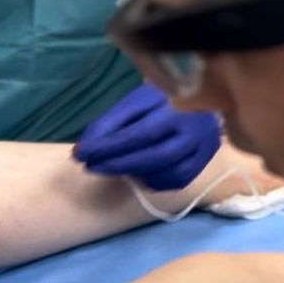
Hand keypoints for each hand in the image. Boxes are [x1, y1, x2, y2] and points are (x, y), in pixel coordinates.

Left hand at [73, 83, 220, 190]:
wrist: (203, 104)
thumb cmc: (164, 100)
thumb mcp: (137, 100)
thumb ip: (112, 122)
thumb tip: (85, 149)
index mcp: (178, 109)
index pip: (140, 133)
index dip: (108, 147)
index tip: (80, 154)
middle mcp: (195, 133)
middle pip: (155, 157)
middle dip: (117, 164)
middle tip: (90, 166)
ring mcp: (202, 152)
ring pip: (165, 173)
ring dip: (133, 173)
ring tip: (111, 166)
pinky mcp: (201, 167)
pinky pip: (173, 182)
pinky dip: (151, 180)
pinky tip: (138, 172)